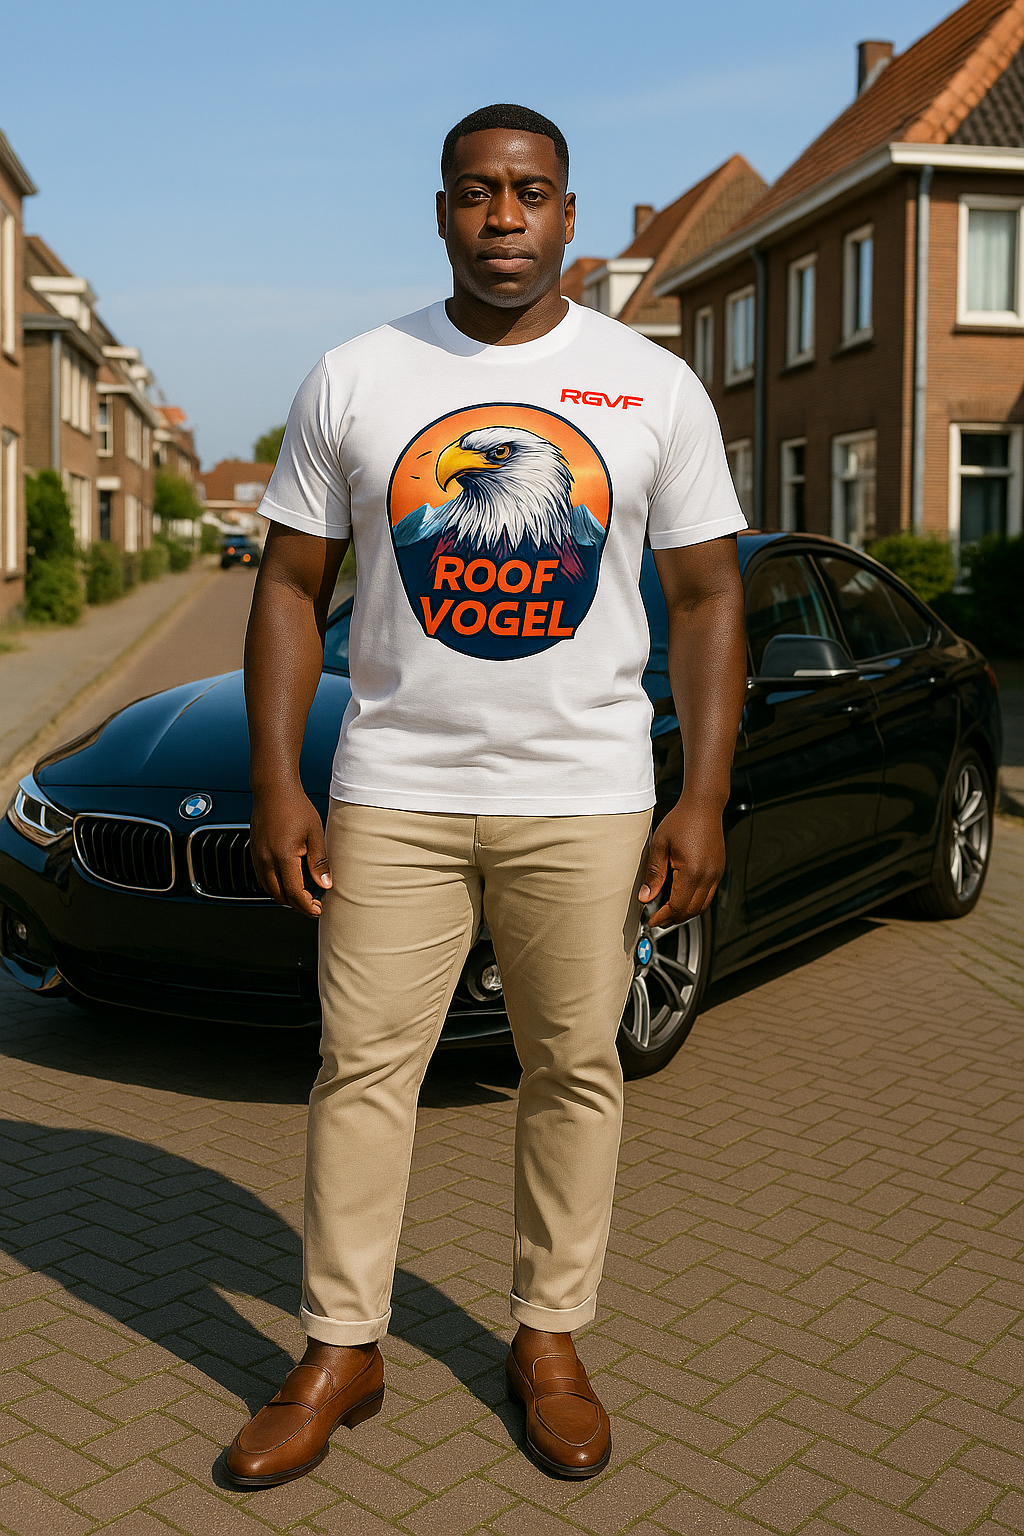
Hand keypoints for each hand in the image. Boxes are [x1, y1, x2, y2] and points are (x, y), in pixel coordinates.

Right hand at [249, 786, 330, 916]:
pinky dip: (275, 886)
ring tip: (303, 895)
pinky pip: (262, 879)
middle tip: (313, 904)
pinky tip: (288, 881)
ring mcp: (257, 858)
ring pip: (269, 890)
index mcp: (283, 856)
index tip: (318, 909)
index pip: (295, 893)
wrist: (273, 790)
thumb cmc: (295, 807)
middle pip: (280, 896)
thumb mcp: (315, 834)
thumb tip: (326, 884)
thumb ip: (319, 862)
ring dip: (285, 896)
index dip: (307, 905)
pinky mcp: (254, 853)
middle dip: (297, 904)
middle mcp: (266, 860)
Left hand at [638, 797, 725, 929]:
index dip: (664, 917)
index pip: (677, 906)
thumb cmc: (682, 821)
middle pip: (691, 910)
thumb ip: (653, 875)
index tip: (653, 921)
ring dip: (686, 914)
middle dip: (674, 919)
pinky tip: (683, 900)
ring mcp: (716, 874)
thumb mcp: (660, 846)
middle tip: (658, 921)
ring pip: (702, 907)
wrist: (703, 806)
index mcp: (692, 872)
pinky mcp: (718, 871)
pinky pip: (709, 896)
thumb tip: (645, 897)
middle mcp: (708, 876)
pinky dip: (696, 904)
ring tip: (669, 914)